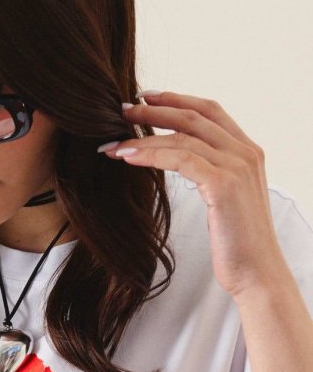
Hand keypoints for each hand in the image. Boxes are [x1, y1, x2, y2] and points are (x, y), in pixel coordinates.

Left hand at [101, 91, 291, 299]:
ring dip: (145, 135)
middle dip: (155, 109)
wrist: (256, 273)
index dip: (177, 99)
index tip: (146, 98)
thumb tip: (184, 163)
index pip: (210, 111)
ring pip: (183, 137)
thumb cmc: (237, 244)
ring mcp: (237, 166)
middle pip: (194, 116)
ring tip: (115, 141)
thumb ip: (211, 174)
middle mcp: (245, 153)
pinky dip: (151, 155)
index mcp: (247, 151)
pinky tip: (128, 157)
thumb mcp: (225, 200)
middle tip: (123, 109)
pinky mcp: (223, 185)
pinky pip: (180, 159)